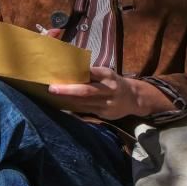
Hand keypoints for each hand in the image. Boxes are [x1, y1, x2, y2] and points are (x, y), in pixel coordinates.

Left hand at [48, 67, 173, 119]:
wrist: (134, 98)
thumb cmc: (114, 83)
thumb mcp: (107, 74)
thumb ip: (92, 74)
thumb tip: (69, 71)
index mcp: (108, 75)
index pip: (91, 73)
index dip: (76, 73)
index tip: (61, 72)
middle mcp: (109, 89)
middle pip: (86, 90)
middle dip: (68, 90)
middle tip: (52, 88)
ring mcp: (107, 103)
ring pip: (84, 102)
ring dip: (67, 100)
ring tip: (53, 97)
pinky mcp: (105, 114)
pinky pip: (85, 110)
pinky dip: (73, 107)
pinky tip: (63, 105)